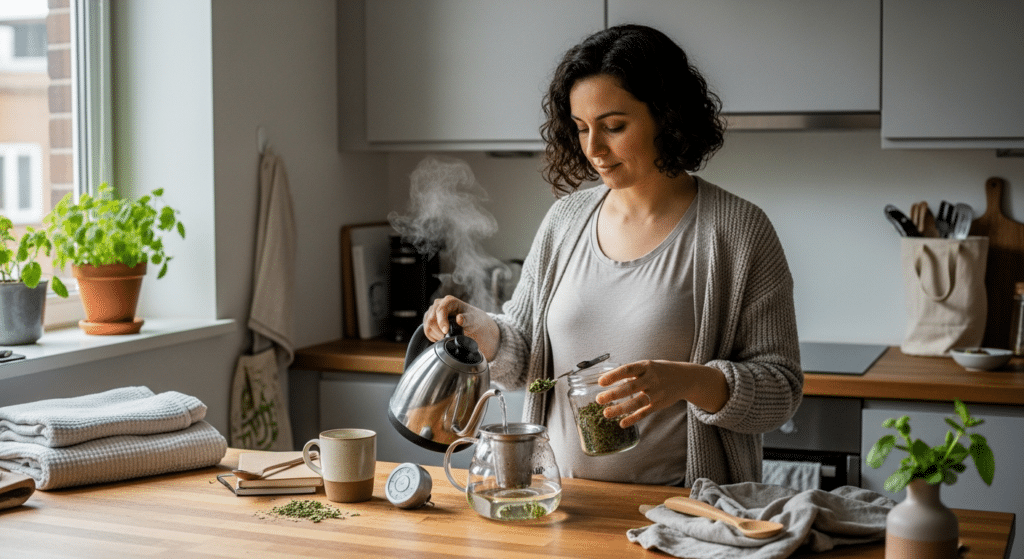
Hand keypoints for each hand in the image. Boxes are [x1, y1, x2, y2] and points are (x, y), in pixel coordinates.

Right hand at [423, 295, 499, 360]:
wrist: (470, 322)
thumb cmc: (472, 318)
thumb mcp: (473, 319)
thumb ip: (467, 319)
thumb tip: (459, 319)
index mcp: (449, 301)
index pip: (440, 310)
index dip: (441, 322)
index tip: (446, 332)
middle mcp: (438, 304)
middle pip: (431, 319)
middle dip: (439, 331)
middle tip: (448, 337)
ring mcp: (432, 311)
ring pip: (427, 325)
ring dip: (436, 335)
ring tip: (446, 337)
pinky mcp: (428, 318)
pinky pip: (426, 330)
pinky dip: (432, 336)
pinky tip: (441, 337)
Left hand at [594, 360, 727, 427]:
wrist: (685, 378)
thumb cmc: (659, 371)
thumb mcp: (647, 365)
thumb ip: (630, 372)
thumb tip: (606, 377)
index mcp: (646, 366)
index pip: (627, 369)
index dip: (614, 375)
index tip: (600, 382)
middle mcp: (651, 379)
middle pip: (631, 387)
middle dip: (614, 394)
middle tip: (599, 399)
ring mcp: (656, 393)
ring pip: (637, 402)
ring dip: (620, 409)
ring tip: (606, 413)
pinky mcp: (659, 404)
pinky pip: (645, 413)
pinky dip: (633, 418)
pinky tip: (622, 423)